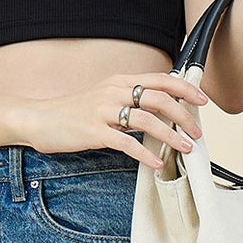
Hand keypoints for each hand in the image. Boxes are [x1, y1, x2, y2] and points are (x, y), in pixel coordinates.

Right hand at [23, 70, 209, 170]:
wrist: (40, 119)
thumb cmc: (74, 112)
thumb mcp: (104, 97)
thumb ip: (130, 99)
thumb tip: (160, 108)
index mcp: (120, 81)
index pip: (160, 79)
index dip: (185, 89)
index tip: (201, 101)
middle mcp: (113, 91)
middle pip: (159, 99)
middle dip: (183, 116)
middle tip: (195, 132)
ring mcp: (103, 111)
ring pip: (147, 120)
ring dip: (171, 135)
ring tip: (184, 148)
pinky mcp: (94, 131)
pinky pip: (126, 142)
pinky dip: (145, 153)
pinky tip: (156, 162)